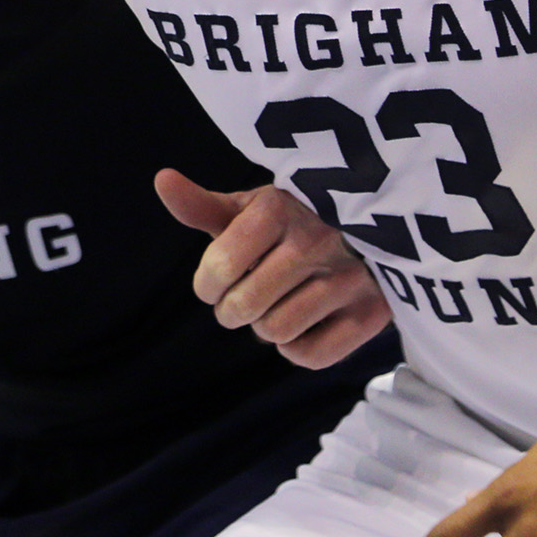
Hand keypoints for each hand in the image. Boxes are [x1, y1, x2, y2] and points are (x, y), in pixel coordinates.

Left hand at [155, 169, 391, 367]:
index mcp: (280, 207)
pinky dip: (297, 349)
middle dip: (233, 311)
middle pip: (245, 306)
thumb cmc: (292, 224)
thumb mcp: (250, 209)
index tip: (214, 283)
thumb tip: (162, 179)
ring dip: (267, 328)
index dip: (207, 285)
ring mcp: (351, 276)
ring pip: (277, 333)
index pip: (220, 266)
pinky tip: (304, 323)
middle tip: (244, 300)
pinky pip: (312, 357)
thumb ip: (203, 206)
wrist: (369, 234)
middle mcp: (319, 238)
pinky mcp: (374, 311)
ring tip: (279, 305)